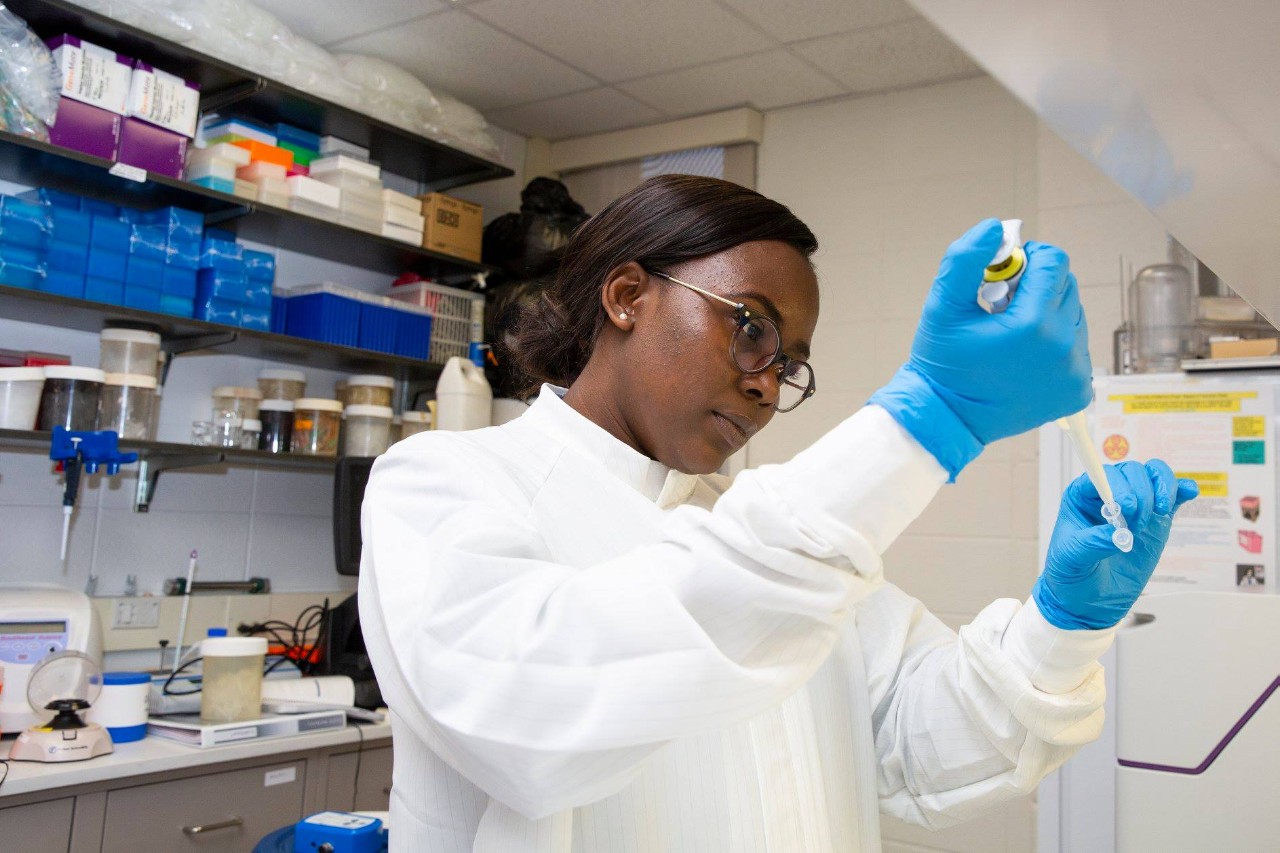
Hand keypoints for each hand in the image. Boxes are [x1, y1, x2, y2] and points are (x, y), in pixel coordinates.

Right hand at [906, 219, 1092, 444]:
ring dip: (1046, 313)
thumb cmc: (942, 366)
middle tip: (1000, 309)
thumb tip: (995, 227)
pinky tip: (1023, 357)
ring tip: (1011, 336)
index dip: (1026, 260)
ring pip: (1073, 314)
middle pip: (1066, 285)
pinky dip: (1054, 344)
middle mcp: (1063, 347)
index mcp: (1034, 324)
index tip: (1001, 278)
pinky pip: (1076, 347)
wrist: (948, 419)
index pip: (1054, 261)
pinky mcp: (1077, 390)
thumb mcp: (941, 307)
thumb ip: (964, 260)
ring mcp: (1075, 372)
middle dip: (1035, 287)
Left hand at [1034, 460, 1198, 629]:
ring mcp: (1135, 505)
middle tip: (1137, 524)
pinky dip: (1181, 489)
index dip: (1117, 485)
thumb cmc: (1070, 574)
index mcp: (1081, 496)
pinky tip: (1188, 492)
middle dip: (1141, 493)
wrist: (1087, 600)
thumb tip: (1119, 534)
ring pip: (1153, 476)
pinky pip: (1171, 496)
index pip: (1101, 474)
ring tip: (1159, 512)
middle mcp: (1108, 494)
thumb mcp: (1072, 559)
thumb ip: (1093, 543)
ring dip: (1162, 488)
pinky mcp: (1155, 520)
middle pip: (1132, 472)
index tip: (1125, 508)